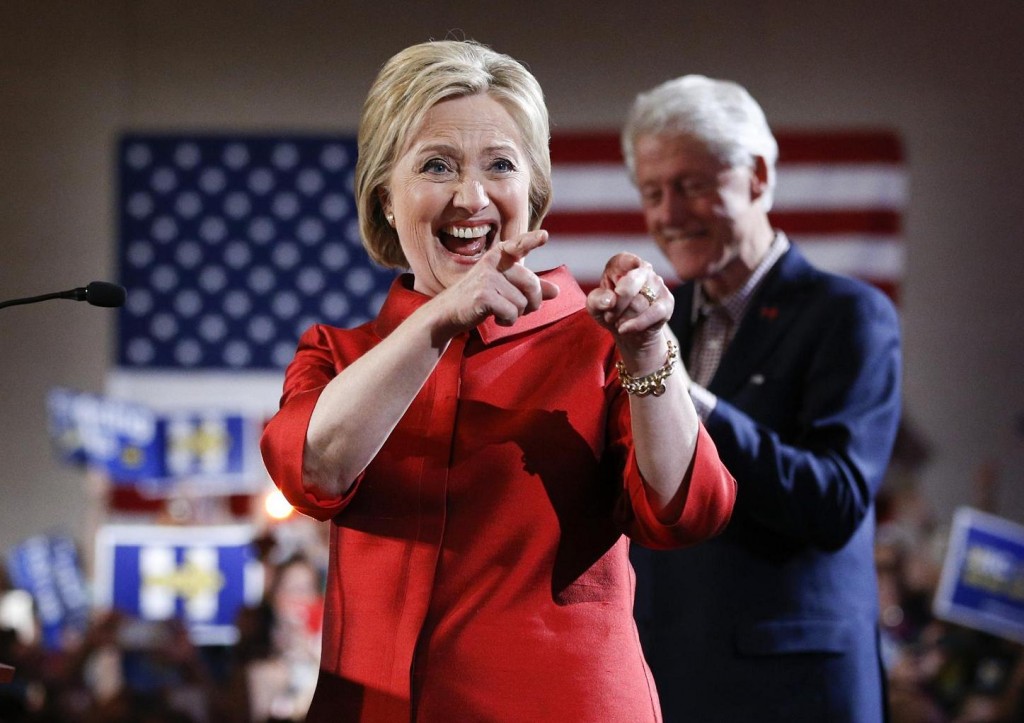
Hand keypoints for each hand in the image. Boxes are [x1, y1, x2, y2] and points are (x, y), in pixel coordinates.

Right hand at [436, 229, 560, 332]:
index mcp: (500, 256)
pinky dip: (507, 321)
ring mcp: (487, 278)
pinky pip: (511, 313)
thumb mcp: (507, 289)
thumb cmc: (481, 298)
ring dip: (517, 314)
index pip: (519, 245)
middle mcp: (493, 262)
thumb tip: (557, 291)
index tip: (544, 236)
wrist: (449, 311)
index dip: (532, 240)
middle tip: (523, 310)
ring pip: (522, 302)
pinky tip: (496, 319)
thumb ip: (531, 289)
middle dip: (533, 302)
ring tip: (501, 312)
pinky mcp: (483, 295)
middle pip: (532, 283)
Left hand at [586, 252, 672, 357]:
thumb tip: (610, 301)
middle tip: (608, 316)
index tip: (612, 286)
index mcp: (624, 263)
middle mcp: (644, 269)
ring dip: (624, 317)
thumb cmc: (610, 311)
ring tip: (618, 322)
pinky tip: (624, 329)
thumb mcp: (595, 306)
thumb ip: (597, 299)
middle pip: (631, 283)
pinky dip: (637, 324)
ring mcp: (658, 284)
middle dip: (617, 304)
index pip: (622, 260)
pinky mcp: (668, 302)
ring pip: (639, 303)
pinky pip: (654, 313)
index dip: (615, 274)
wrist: (627, 330)